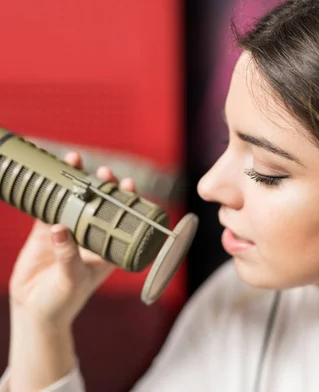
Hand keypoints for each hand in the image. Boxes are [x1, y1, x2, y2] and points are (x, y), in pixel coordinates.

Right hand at [8, 152, 136, 326]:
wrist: (36, 311)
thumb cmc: (64, 300)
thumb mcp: (72, 279)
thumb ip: (68, 256)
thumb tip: (59, 229)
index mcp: (107, 248)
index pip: (122, 219)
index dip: (127, 201)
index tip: (129, 185)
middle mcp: (90, 236)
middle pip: (100, 204)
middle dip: (103, 186)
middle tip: (104, 172)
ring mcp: (68, 232)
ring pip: (74, 201)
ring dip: (75, 182)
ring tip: (75, 160)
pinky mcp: (44, 233)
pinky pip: (47, 208)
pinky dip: (48, 192)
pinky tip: (48, 176)